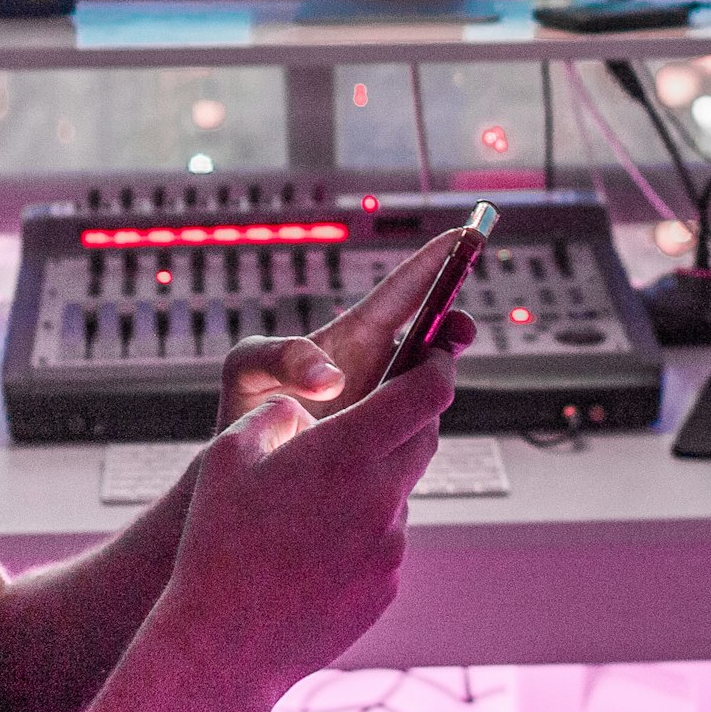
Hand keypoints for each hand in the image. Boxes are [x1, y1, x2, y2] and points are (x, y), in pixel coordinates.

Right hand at [152, 311, 476, 711]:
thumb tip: (301, 410)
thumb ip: (274, 415)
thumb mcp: (227, 454)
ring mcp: (389, 546)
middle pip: (426, 437)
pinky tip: (313, 550)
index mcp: (345, 453)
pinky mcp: (386, 586)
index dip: (437, 364)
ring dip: (374, 481)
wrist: (224, 645)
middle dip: (411, 416)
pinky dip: (362, 531)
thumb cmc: (215, 545)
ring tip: (314, 502)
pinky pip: (385, 541)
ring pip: (399, 493)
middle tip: (382, 409)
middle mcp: (381, 498)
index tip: (434, 352)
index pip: (425, 393)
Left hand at [216, 223, 484, 427]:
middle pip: (432, 337)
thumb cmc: (245, 408)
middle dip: (453, 326)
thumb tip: (333, 379)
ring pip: (429, 385)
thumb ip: (282, 357)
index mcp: (353, 335)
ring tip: (428, 388)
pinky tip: (412, 435)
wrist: (247, 476)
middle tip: (460, 329)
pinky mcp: (388, 438)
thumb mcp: (248, 367)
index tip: (465, 235)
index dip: (435, 262)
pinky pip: (416, 428)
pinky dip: (422, 427)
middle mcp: (378, 364)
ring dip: (437, 384)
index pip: (403, 291)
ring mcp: (386, 401)